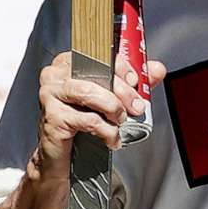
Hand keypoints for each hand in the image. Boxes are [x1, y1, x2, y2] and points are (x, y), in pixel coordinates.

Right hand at [30, 49, 163, 179]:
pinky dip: (107, 131)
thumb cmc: (82, 121)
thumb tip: (157, 69)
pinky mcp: (53, 117)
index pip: (97, 54)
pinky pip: (89, 120)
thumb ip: (133, 83)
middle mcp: (55, 75)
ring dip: (114, 109)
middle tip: (137, 106)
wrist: (63, 154)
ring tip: (120, 121)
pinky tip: (111, 138)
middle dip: (123, 92)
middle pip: (96, 72)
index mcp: (67, 62)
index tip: (135, 81)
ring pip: (90, 93)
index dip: (121, 67)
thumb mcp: (110, 98)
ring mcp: (50, 95)